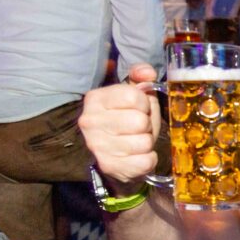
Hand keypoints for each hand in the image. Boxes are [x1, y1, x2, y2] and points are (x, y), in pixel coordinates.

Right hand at [79, 63, 161, 186]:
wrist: (114, 154)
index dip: (145, 104)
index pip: (134, 97)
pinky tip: (139, 156)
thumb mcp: (134, 94)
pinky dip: (149, 160)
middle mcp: (90, 121)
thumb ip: (141, 77)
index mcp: (95, 99)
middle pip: (140, 121)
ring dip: (147, 143)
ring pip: (144, 143)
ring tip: (138, 141)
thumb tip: (147, 73)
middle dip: (147, 125)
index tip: (140, 109)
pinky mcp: (109, 166)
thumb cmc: (128, 119)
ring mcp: (97, 146)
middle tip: (140, 128)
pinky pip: (145, 162)